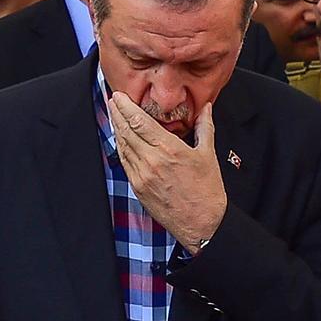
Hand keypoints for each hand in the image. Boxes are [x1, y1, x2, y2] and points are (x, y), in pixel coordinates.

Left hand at [108, 96, 225, 247]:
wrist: (202, 223)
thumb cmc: (207, 191)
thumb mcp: (208, 155)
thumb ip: (205, 127)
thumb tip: (206, 108)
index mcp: (170, 149)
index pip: (139, 121)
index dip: (125, 107)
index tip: (119, 96)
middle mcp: (152, 161)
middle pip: (127, 131)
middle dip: (117, 113)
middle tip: (112, 100)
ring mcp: (142, 175)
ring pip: (123, 145)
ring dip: (116, 128)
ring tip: (113, 114)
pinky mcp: (138, 188)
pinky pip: (125, 162)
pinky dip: (120, 147)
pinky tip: (120, 138)